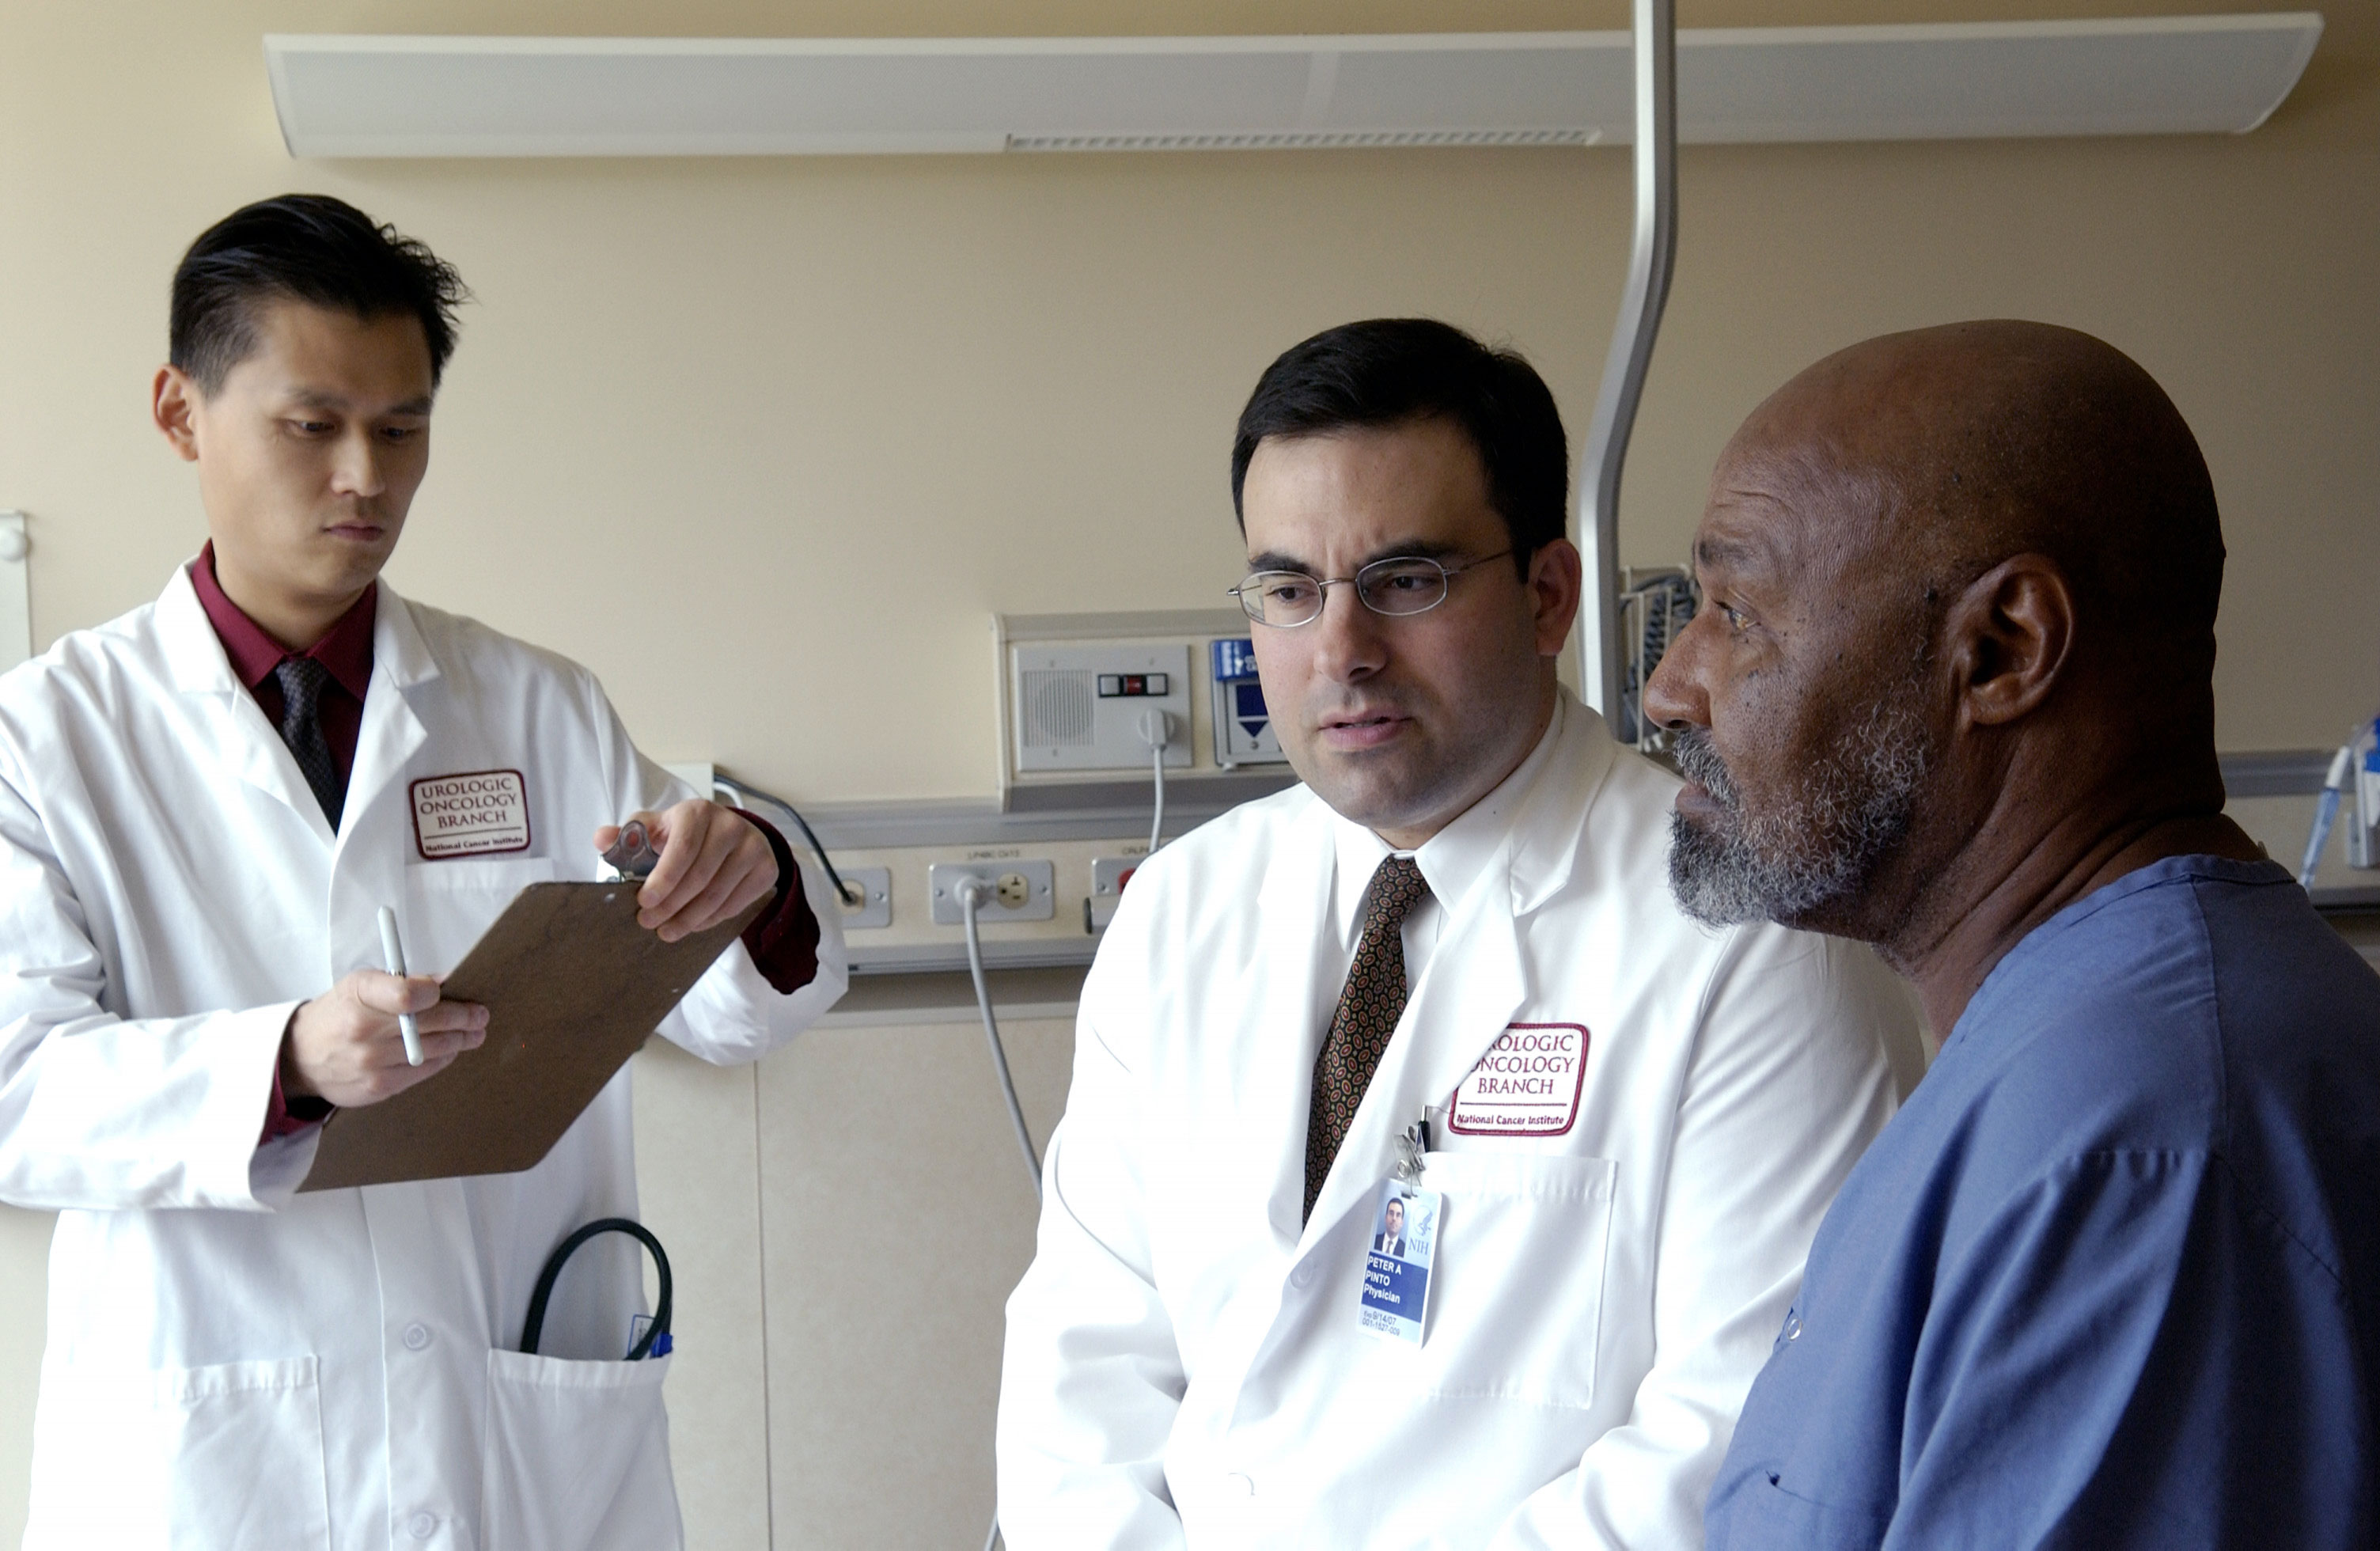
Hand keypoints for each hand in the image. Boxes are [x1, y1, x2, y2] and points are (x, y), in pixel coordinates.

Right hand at [284, 970, 488, 1106]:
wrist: (301, 1055)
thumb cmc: (340, 1012)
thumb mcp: (360, 985)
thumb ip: (402, 983)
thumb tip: (447, 982)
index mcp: (358, 995)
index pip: (407, 995)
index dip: (435, 993)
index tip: (451, 990)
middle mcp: (362, 1030)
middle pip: (429, 1024)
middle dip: (464, 1017)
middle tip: (481, 1014)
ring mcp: (370, 1062)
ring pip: (433, 1049)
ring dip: (460, 1040)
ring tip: (474, 1033)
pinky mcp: (377, 1087)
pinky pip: (423, 1071)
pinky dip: (441, 1059)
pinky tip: (450, 1050)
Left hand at [596, 799, 779, 942]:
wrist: (732, 835)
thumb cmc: (685, 835)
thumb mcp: (656, 829)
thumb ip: (629, 836)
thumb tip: (601, 839)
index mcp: (698, 812)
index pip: (683, 848)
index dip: (663, 879)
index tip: (643, 902)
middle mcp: (731, 826)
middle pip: (700, 877)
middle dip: (670, 906)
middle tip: (648, 923)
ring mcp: (753, 848)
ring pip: (717, 896)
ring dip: (688, 920)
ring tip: (667, 931)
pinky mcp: (767, 870)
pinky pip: (734, 906)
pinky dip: (709, 921)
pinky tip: (692, 924)